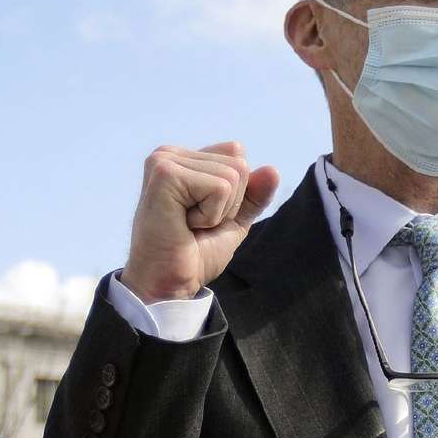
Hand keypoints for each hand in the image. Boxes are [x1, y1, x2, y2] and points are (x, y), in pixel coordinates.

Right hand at [120, 142, 279, 302]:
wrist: (170, 283)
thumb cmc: (194, 253)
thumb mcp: (234, 220)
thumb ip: (254, 195)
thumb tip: (272, 170)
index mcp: (183, 159)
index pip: (238, 156)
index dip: (235, 196)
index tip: (203, 216)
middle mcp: (169, 154)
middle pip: (238, 165)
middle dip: (227, 205)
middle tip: (194, 224)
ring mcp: (164, 161)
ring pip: (232, 176)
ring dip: (217, 212)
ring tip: (188, 225)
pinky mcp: (165, 174)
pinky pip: (220, 188)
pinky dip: (210, 215)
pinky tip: (183, 224)